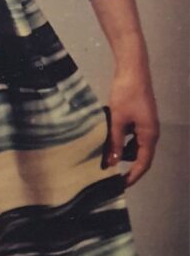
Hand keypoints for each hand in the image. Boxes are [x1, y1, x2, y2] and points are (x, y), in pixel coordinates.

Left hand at [105, 70, 159, 186]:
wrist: (132, 69)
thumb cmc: (127, 93)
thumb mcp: (117, 119)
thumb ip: (114, 142)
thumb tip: (111, 163)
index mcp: (149, 135)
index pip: (143, 163)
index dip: (133, 176)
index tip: (121, 185)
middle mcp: (151, 132)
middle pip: (140, 156)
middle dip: (125, 164)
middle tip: (108, 172)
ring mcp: (146, 124)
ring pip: (135, 145)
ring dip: (121, 151)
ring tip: (105, 155)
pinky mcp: (140, 117)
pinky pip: (132, 135)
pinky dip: (122, 139)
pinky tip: (108, 138)